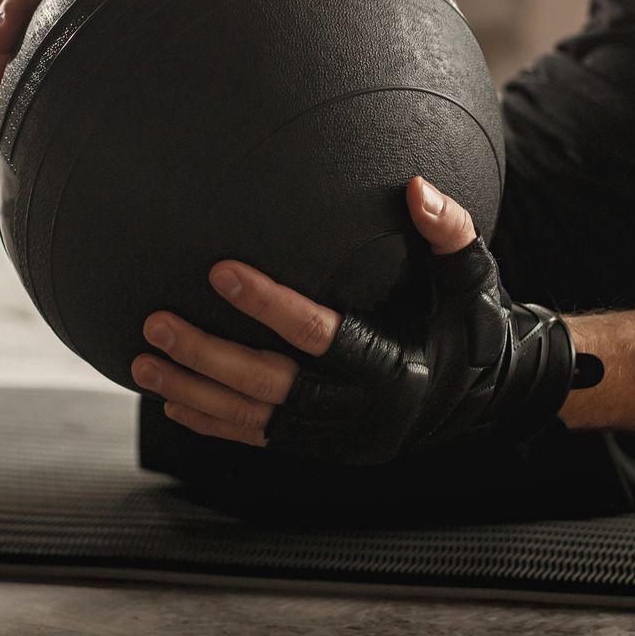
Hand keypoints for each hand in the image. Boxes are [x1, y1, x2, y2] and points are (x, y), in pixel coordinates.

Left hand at [132, 177, 598, 465]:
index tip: (219, 272)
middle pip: (270, 387)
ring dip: (194, 392)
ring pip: (254, 419)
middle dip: (208, 358)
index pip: (320, 336)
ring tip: (143, 360)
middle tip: (157, 322)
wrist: (491, 395)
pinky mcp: (324, 448)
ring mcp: (339, 439)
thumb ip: (446, 232)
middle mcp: (362, 415)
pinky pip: (260, 438)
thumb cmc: (476, 323)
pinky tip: (173, 400)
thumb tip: (417, 187)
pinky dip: (215, 421)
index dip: (267, 305)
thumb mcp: (472, 277)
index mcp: (396, 371)